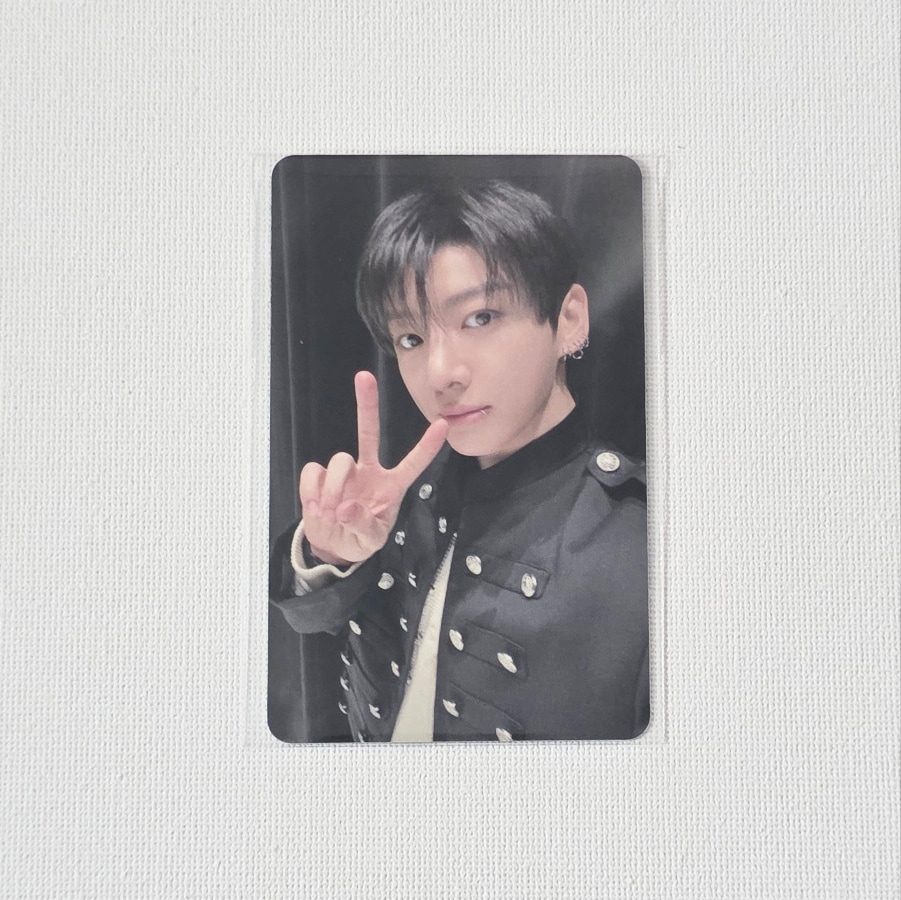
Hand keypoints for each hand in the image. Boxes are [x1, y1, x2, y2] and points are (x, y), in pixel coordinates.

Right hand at [299, 371, 448, 565]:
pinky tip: (316, 506)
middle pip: (368, 433)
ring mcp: (344, 473)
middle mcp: (369, 472)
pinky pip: (314, 472)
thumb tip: (346, 508)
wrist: (331, 546)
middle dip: (366, 405)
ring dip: (334, 489)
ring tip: (331, 513)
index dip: (427, 446)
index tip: (443, 424)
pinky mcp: (320, 477)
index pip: (413, 464)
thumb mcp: (369, 541)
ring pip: (339, 460)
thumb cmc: (359, 539)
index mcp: (391, 487)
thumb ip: (362, 526)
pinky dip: (312, 490)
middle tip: (364, 376)